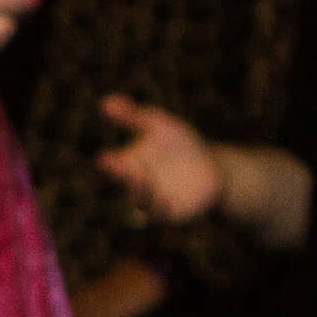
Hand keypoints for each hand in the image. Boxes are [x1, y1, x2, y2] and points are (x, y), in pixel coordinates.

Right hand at [95, 95, 221, 225]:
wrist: (210, 168)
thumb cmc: (178, 144)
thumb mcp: (157, 125)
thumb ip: (132, 116)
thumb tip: (105, 101)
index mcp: (127, 164)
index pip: (109, 164)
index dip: (107, 162)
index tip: (106, 158)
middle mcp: (135, 184)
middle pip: (126, 183)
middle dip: (126, 177)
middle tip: (127, 168)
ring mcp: (152, 200)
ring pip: (141, 202)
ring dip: (142, 192)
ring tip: (146, 180)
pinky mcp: (171, 213)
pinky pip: (162, 215)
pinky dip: (162, 208)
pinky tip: (167, 197)